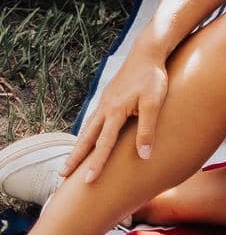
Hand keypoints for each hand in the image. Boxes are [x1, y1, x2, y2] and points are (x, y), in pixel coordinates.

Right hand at [60, 42, 169, 183]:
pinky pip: (94, 120)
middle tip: (62, 176)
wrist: (147, 52)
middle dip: (75, 158)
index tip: (87, 181)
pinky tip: (87, 138)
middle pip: (87, 138)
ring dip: (79, 146)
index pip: (104, 144)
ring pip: (88, 129)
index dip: (96, 164)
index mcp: (115, 111)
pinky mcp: (108, 98)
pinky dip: (87, 133)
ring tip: (70, 161)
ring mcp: (105, 103)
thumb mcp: (154, 102)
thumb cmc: (152, 77)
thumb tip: (144, 156)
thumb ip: (147, 129)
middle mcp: (105, 108)